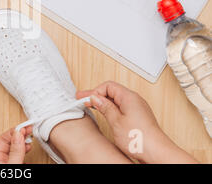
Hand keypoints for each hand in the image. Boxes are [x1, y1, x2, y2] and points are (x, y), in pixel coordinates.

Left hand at [0, 126, 32, 163]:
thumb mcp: (10, 165)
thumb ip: (15, 151)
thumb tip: (18, 135)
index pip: (3, 138)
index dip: (14, 131)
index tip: (23, 127)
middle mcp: (0, 162)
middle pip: (10, 143)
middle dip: (20, 135)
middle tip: (28, 129)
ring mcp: (7, 165)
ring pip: (15, 151)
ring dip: (23, 144)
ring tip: (29, 139)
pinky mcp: (15, 170)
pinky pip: (19, 159)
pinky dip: (25, 155)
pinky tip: (28, 154)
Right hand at [77, 81, 197, 163]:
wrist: (156, 152)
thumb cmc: (140, 139)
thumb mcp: (116, 121)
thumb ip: (105, 107)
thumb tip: (95, 98)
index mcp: (129, 97)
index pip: (108, 86)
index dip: (95, 92)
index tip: (86, 99)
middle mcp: (134, 100)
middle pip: (111, 91)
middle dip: (96, 95)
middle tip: (82, 99)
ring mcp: (137, 108)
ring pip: (116, 99)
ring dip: (103, 102)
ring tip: (91, 105)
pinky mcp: (137, 116)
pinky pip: (121, 107)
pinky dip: (110, 108)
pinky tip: (104, 113)